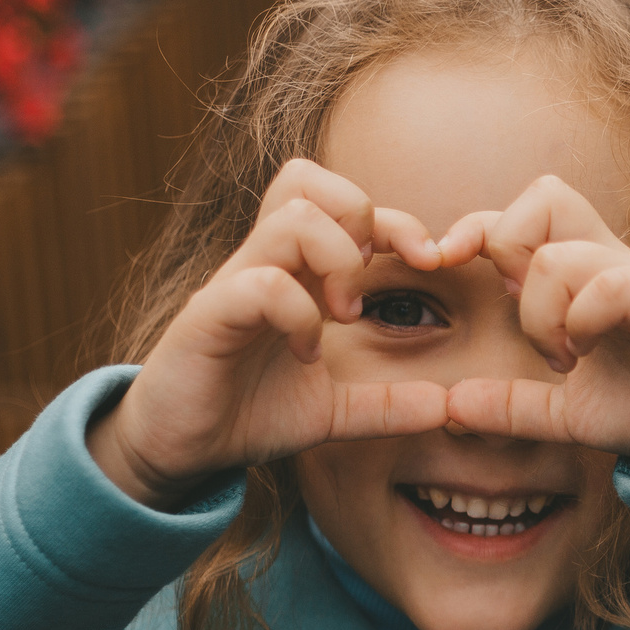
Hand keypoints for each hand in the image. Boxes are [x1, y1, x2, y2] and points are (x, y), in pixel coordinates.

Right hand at [90, 159, 448, 506]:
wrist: (180, 448)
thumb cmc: (248, 411)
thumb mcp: (334, 411)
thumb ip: (388, 405)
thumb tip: (448, 407)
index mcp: (295, 271)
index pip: (343, 202)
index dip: (395, 221)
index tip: (428, 265)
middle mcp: (264, 264)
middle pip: (309, 181)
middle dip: (362, 223)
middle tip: (369, 292)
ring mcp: (234, 284)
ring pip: (291, 218)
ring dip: (335, 262)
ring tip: (342, 318)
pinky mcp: (208, 316)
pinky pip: (261, 284)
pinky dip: (298, 313)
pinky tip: (306, 353)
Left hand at [435, 174, 629, 462]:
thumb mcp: (566, 414)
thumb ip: (511, 406)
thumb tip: (449, 409)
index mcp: (583, 275)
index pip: (524, 213)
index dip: (475, 227)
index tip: (442, 265)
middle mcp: (611, 262)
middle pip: (544, 198)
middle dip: (508, 253)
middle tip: (523, 318)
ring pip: (561, 254)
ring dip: (543, 313)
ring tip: (563, 357)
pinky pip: (612, 285)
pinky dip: (584, 320)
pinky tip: (587, 354)